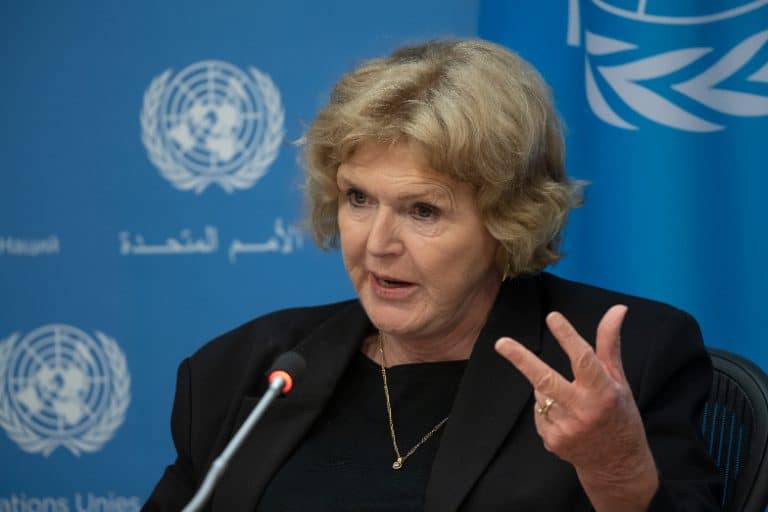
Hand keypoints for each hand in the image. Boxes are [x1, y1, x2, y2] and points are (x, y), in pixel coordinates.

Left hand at [494, 305, 657, 510]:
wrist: (617, 464)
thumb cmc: (620, 415)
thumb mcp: (619, 380)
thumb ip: (609, 345)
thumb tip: (617, 309)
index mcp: (604, 393)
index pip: (583, 359)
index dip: (567, 336)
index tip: (552, 317)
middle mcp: (583, 411)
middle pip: (546, 380)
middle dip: (521, 360)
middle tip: (501, 343)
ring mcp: (565, 428)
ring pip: (541, 393)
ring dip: (547, 388)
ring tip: (569, 399)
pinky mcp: (552, 440)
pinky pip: (539, 412)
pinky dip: (546, 407)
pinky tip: (565, 417)